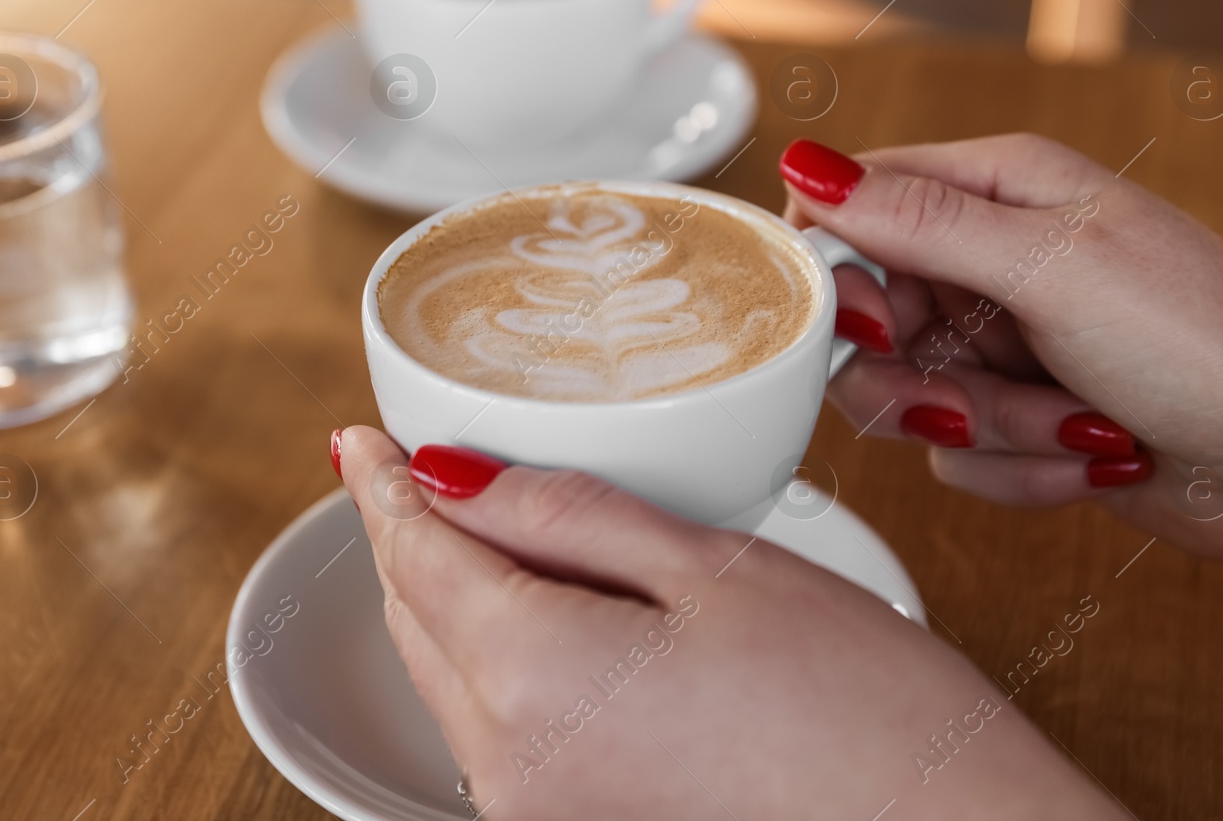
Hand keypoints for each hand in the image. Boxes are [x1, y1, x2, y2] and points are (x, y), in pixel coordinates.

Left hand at [337, 426, 1123, 819]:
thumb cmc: (862, 707)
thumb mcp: (717, 569)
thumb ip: (571, 516)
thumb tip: (460, 477)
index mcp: (532, 678)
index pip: (416, 555)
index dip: (382, 485)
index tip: (360, 440)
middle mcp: (509, 766)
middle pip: (419, 621)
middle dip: (411, 536)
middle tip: (418, 465)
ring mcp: (537, 813)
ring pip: (453, 679)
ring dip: (454, 598)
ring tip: (486, 525)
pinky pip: (499, 731)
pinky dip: (498, 661)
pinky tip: (542, 616)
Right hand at [780, 133, 1222, 600]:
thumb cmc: (1208, 341)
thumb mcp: (1050, 266)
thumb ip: (917, 221)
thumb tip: (807, 164)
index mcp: (999, 191)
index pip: (854, 207)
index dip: (836, 272)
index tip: (863, 324)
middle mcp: (990, 262)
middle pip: (865, 317)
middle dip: (917, 376)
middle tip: (966, 396)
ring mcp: (1001, 343)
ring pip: (904, 395)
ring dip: (987, 427)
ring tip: (1073, 424)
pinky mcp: (1016, 417)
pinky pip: (954, 453)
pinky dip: (1017, 467)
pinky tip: (1090, 455)